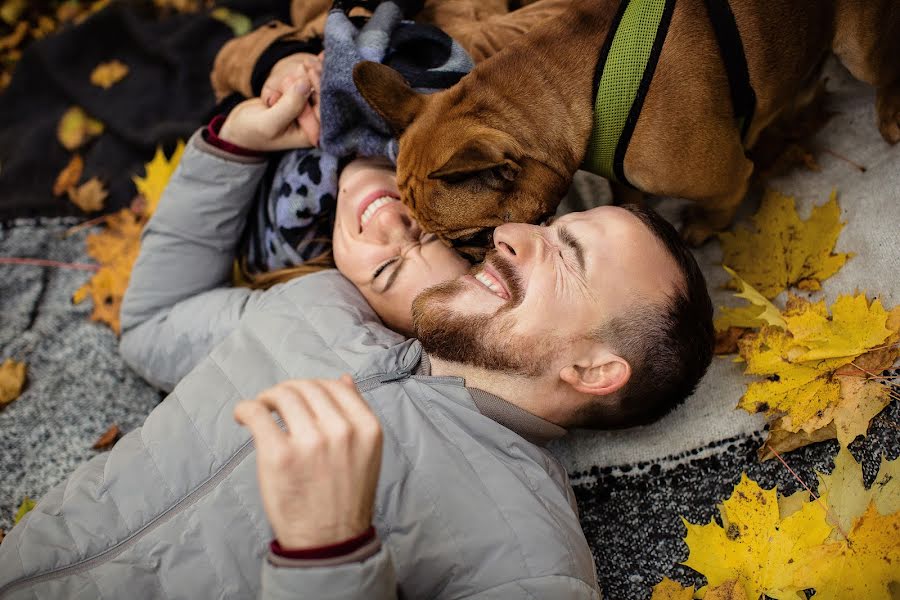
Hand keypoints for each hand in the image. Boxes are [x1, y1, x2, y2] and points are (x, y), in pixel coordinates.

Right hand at [218, 71, 317, 151]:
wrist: (240, 129)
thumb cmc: (252, 131)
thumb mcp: (269, 123)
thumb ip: (289, 106)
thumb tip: (306, 84)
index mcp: (312, 133)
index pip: (323, 108)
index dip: (319, 87)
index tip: (310, 70)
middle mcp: (314, 123)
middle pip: (322, 96)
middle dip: (315, 78)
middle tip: (306, 63)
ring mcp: (308, 110)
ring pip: (315, 87)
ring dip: (311, 73)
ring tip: (305, 62)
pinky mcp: (300, 100)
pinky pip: (308, 83)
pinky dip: (310, 71)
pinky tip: (319, 56)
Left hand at [234, 376, 382, 548]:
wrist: (330, 541)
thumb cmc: (345, 496)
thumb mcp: (365, 452)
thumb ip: (356, 414)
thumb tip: (343, 379)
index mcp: (366, 427)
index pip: (333, 386)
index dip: (311, 386)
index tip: (298, 397)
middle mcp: (341, 430)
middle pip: (305, 387)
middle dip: (287, 392)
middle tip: (275, 404)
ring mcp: (310, 442)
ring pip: (282, 395)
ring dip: (267, 398)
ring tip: (262, 411)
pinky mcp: (279, 455)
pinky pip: (257, 414)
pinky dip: (246, 409)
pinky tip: (244, 417)